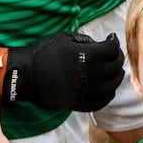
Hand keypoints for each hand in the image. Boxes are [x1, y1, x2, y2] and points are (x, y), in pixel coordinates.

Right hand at [0, 32, 124, 111]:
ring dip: (116, 75)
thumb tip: (101, 45)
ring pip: (114, 84)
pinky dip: (109, 92)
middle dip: (117, 57)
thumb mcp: (66, 38)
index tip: (111, 39)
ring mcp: (87, 92)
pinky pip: (104, 100)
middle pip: (116, 66)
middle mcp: (92, 75)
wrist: (26, 76)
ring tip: (112, 69)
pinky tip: (106, 86)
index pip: (113, 49)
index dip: (114, 42)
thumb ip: (87, 41)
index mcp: (89, 56)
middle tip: (113, 53)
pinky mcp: (81, 104)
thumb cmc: (44, 53)